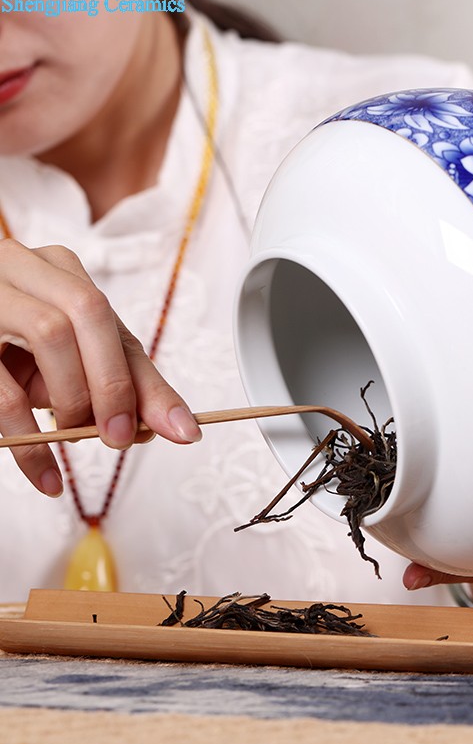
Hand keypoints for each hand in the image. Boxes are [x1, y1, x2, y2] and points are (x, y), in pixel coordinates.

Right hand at [0, 239, 201, 496]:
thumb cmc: (13, 344)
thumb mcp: (71, 357)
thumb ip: (123, 382)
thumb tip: (175, 425)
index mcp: (60, 270)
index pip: (115, 324)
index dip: (150, 380)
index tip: (184, 430)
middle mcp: (24, 266)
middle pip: (89, 313)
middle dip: (115, 383)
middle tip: (120, 436)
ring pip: (49, 335)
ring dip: (74, 399)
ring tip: (74, 435)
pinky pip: (1, 395)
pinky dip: (30, 443)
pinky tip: (49, 476)